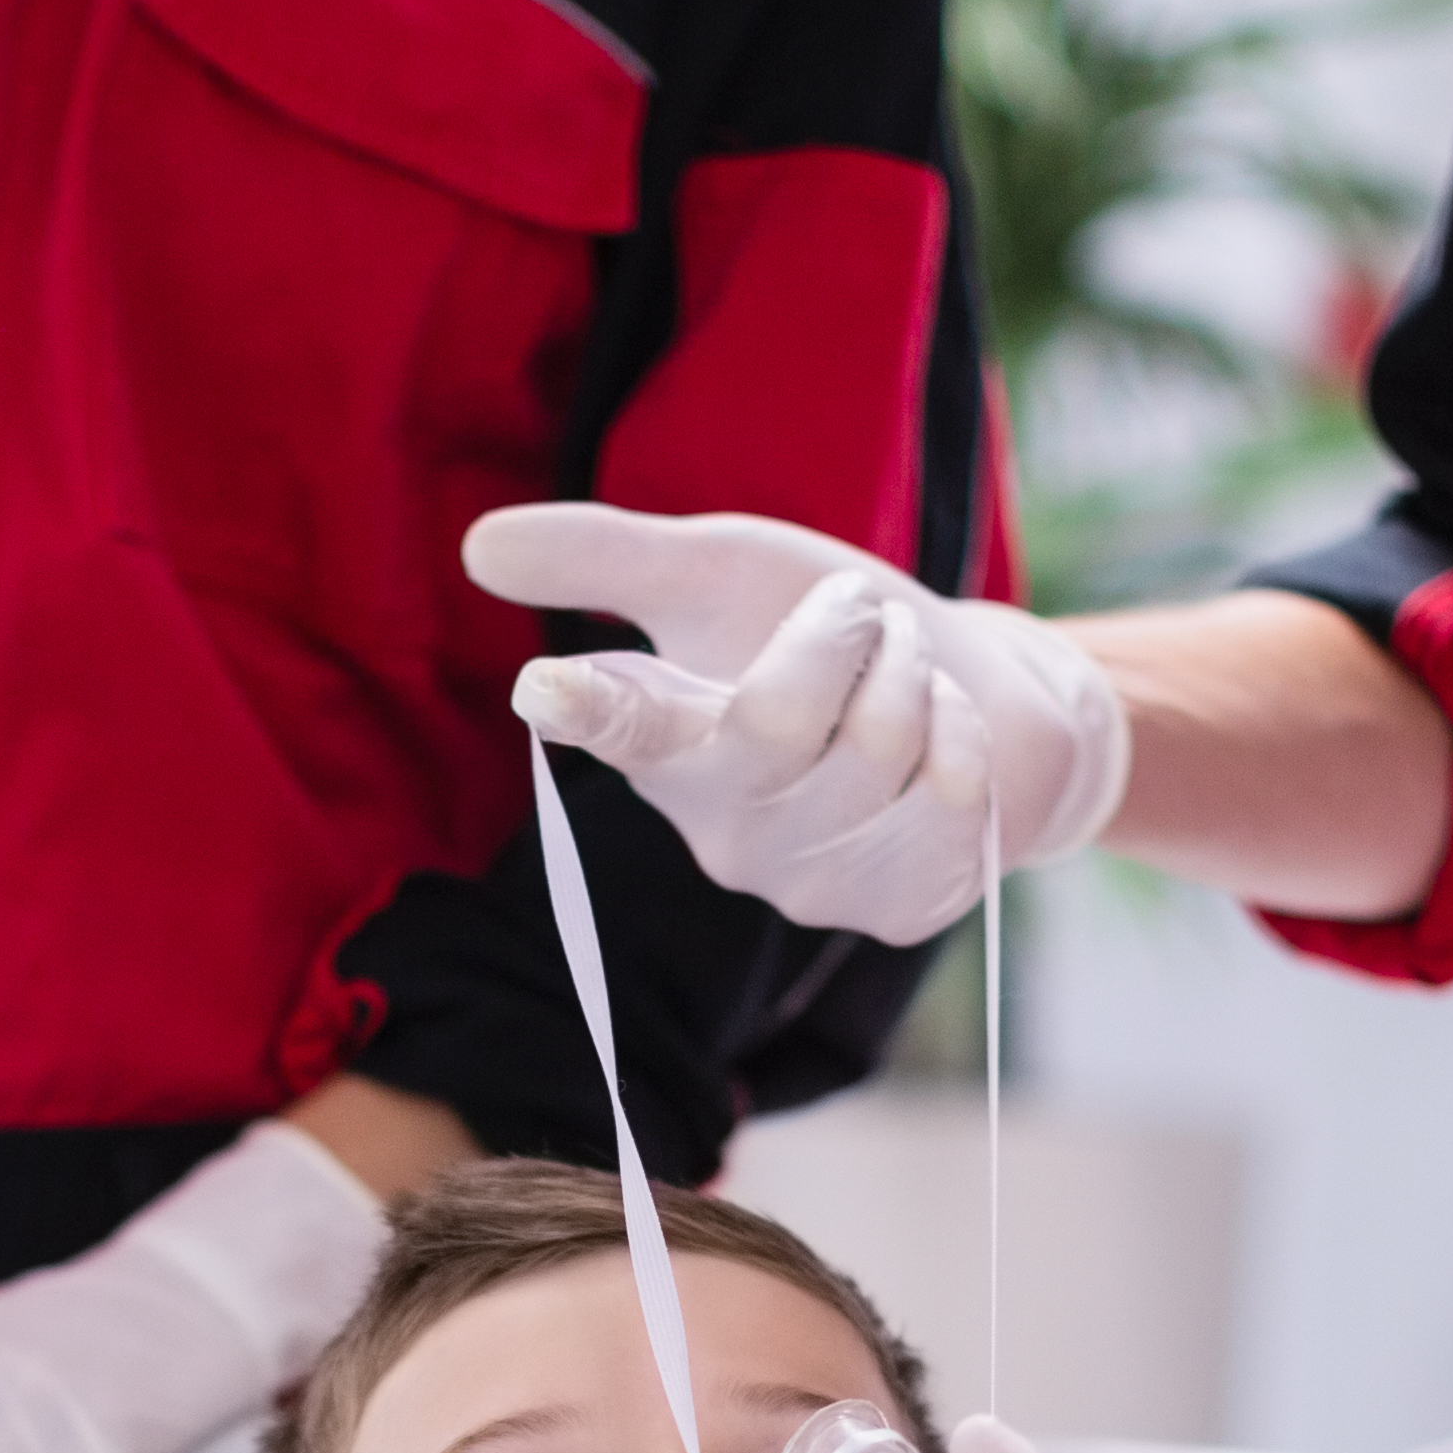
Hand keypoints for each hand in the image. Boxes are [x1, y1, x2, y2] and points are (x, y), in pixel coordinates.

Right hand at [463, 504, 1126, 946]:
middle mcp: (722, 834)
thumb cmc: (827, 639)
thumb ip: (607, 560)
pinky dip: (965, 731)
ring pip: (882, 741)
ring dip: (913, 670)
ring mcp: (809, 883)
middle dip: (844, 630)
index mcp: (666, 750)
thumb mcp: (718, 577)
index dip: (588, 707)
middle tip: (860, 614)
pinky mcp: (897, 908)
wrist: (973, 699)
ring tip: (903, 675)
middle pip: (781, 714)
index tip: (548, 688)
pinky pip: (953, 788)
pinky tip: (944, 747)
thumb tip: (479, 544)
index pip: (621, 726)